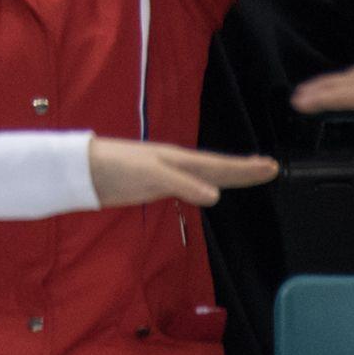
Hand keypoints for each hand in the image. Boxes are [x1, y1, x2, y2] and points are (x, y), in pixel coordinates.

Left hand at [85, 138, 278, 208]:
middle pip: (217, 167)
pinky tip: (206, 191)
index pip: (219, 164)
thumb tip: (216, 196)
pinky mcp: (152, 186)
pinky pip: (189, 186)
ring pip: (204, 175)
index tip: (270, 166)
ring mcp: (165, 174)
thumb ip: (182, 184)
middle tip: (270, 168)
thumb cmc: (116, 166)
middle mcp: (176, 164)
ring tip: (247, 175)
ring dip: (227, 176)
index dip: (244, 168)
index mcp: (178, 159)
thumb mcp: (151, 174)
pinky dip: (204, 187)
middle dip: (243, 169)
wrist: (82, 170)